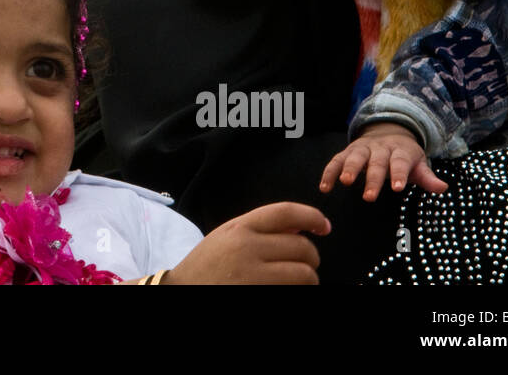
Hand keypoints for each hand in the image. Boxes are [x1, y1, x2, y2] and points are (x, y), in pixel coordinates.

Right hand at [162, 202, 329, 283]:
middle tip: (307, 265)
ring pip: (305, 274)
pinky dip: (298, 291)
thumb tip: (300, 229)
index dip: (312, 216)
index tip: (324, 226)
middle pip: (302, 247)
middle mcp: (247, 248)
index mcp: (239, 228)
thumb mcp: (227, 238)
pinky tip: (289, 290)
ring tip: (299, 282)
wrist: (183, 291)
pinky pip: (293, 291)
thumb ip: (258, 230)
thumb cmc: (207, 267)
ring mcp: (254, 276)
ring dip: (309, 279)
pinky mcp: (261, 294)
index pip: (285, 212)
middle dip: (312, 258)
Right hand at [319, 122, 447, 200]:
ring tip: (345, 181)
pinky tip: (325, 187)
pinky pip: (336, 160)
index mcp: (400, 151)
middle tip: (369, 197)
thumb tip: (442, 188)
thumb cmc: (405, 156)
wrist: (389, 132)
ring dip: (349, 168)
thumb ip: (427, 177)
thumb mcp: (419, 163)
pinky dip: (329, 172)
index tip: (396, 188)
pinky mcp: (348, 151)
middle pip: (376, 162)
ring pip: (355, 157)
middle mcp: (380, 148)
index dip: (398, 174)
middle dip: (372, 178)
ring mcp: (363, 148)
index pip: (400, 162)